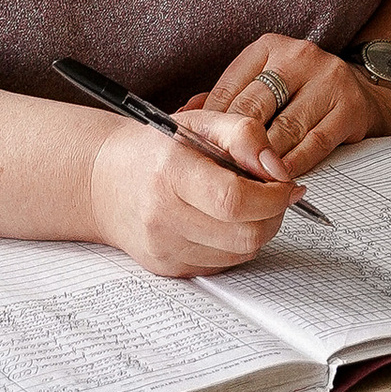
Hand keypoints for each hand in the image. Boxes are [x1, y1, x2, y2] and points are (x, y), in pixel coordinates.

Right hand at [84, 104, 299, 276]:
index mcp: (169, 174)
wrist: (104, 181)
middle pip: (245, 234)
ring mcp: (165, 249)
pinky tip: (224, 220)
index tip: (286, 183)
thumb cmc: (154, 149)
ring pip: (241, 253)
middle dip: (274, 214)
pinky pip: (224, 264)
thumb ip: (244, 134)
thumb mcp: (199, 122)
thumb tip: (278, 168)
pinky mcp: (169, 269)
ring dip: (258, 228)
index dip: (273, 195)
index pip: (235, 200)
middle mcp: (163, 218)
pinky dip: (236, 243)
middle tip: (274, 193)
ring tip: (247, 203)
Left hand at [185, 34, 390, 178]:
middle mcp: (298, 57)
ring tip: (244, 187)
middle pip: (253, 109)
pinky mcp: (350, 107)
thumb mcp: (263, 86)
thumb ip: (226, 100)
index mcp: (268, 48)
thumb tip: (182, 118)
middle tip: (218, 178)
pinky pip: (314, 143)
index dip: (211, 129)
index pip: (229, 90)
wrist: (366, 93)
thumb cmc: (301, 95)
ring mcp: (328, 80)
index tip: (199, 158)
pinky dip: (293, 165)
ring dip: (262, 163)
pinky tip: (279, 180)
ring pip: (283, 129)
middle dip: (234, 149)